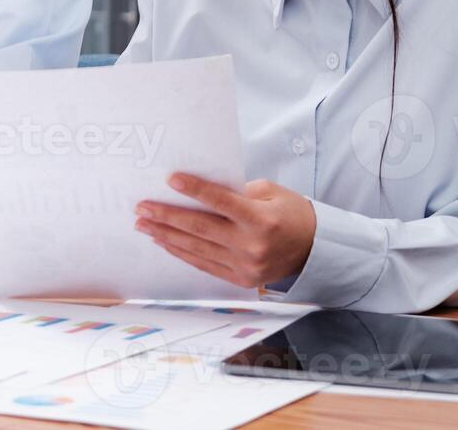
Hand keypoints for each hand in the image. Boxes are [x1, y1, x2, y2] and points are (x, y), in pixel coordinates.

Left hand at [135, 174, 316, 288]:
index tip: (170, 179)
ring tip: (144, 224)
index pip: (221, 202)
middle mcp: (252, 245)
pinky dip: (181, 252)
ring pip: (197, 248)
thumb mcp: (270, 192)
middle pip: (201, 228)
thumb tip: (197, 190)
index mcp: (261, 220)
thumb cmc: (291, 213)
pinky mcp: (240, 279)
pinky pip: (204, 264)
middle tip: (142, 207)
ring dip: (166, 235)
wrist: (316, 249)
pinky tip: (164, 241)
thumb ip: (236, 191)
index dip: (195, 190)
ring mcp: (245, 266)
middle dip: (167, 216)